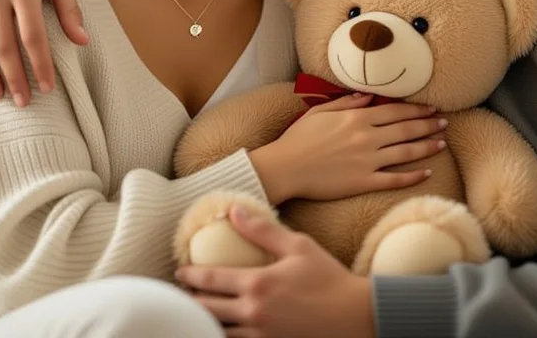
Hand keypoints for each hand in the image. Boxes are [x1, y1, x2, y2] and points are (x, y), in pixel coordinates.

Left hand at [177, 204, 375, 337]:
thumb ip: (262, 230)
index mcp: (258, 284)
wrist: (356, 316)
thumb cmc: (329, 278)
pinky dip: (224, 335)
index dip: (190, 276)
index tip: (180, 272)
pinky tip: (221, 328)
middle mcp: (254, 313)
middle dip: (190, 300)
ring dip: (204, 320)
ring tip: (197, 312)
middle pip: (206, 309)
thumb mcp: (298, 246)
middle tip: (182, 293)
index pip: (210, 280)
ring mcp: (261, 336)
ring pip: (218, 331)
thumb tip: (233, 211)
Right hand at [250, 96, 445, 203]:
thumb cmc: (298, 138)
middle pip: (406, 129)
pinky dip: (413, 176)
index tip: (431, 108)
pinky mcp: (364, 182)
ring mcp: (367, 160)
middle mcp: (366, 137)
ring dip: (427, 147)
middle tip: (444, 122)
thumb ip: (345, 102)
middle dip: (428, 125)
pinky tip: (426, 173)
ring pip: (406, 152)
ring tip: (442, 143)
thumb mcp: (320, 112)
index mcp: (356, 118)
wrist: (285, 167)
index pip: (394, 111)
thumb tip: (368, 96)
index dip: (416, 110)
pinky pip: (394, 179)